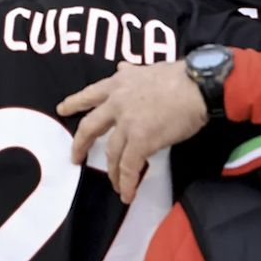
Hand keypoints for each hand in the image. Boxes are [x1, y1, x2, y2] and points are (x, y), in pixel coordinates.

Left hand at [57, 61, 207, 202]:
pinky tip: (127, 193)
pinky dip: (126, 182)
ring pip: (111, 152)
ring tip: (114, 184)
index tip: (62, 109)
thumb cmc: (180, 76)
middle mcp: (117, 103)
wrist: (198, 84)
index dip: (75, 103)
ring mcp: (127, 123)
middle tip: (75, 157)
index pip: (90, 94)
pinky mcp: (142, 140)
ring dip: (112, 172)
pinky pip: (129, 166)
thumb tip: (122, 67)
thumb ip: (131, 71)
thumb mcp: (148, 68)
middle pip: (90, 127)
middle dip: (81, 144)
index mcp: (118, 83)